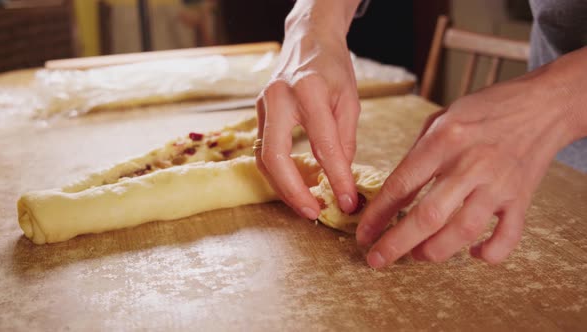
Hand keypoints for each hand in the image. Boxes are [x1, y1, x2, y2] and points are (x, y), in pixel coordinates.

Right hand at [255, 0, 361, 219]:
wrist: (307, 40)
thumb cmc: (332, 68)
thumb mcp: (350, 100)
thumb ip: (345, 139)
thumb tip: (340, 177)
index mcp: (308, 91)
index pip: (323, 145)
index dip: (337, 178)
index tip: (349, 201)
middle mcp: (278, 98)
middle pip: (275, 156)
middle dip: (293, 191)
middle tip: (313, 213)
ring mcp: (262, 105)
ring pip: (263, 158)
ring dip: (282, 187)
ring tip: (305, 205)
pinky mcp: (257, 113)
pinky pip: (263, 151)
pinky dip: (277, 173)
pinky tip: (293, 186)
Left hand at [356, 60, 584, 266]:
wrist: (542, 104)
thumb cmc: (485, 108)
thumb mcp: (442, 118)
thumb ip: (417, 154)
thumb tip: (395, 192)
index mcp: (444, 141)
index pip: (402, 185)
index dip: (377, 214)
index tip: (363, 233)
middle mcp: (470, 165)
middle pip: (428, 216)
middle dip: (396, 243)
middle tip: (377, 259)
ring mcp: (498, 184)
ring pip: (463, 231)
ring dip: (434, 251)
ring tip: (416, 256)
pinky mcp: (522, 198)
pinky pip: (507, 236)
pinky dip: (489, 253)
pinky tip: (473, 254)